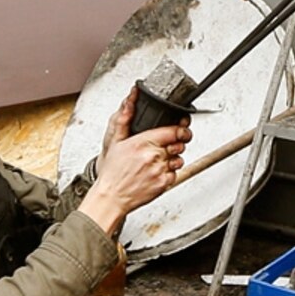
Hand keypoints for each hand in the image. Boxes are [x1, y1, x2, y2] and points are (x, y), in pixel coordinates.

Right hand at [80, 118, 190, 239]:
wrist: (111, 197)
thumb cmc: (113, 172)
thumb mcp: (116, 141)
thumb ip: (125, 117)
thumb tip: (131, 97)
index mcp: (143, 142)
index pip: (174, 131)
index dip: (182, 129)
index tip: (183, 129)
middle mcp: (153, 156)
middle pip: (179, 144)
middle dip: (177, 143)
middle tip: (169, 146)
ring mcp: (159, 170)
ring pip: (179, 159)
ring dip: (173, 159)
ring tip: (158, 161)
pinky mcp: (163, 184)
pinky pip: (175, 174)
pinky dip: (169, 173)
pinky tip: (156, 173)